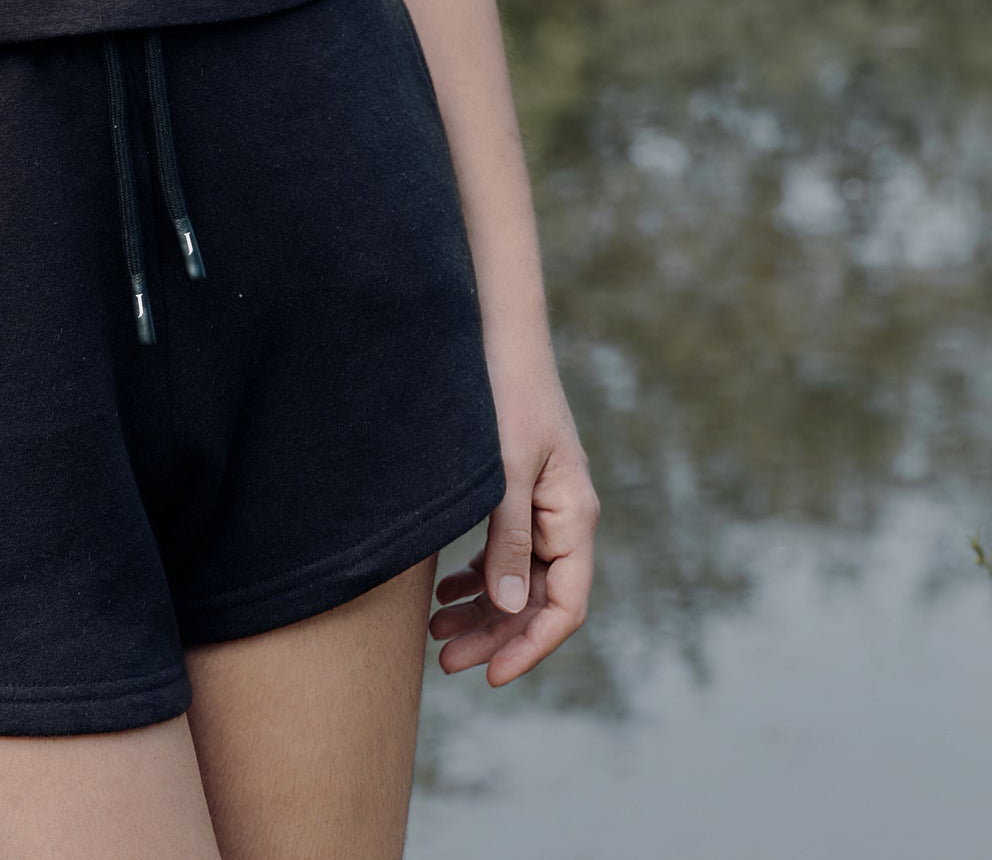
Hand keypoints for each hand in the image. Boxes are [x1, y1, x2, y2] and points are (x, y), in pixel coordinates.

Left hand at [429, 355, 598, 685]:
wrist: (496, 333)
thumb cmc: (505, 393)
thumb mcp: (506, 469)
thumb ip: (508, 537)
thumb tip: (507, 605)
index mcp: (573, 516)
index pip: (565, 605)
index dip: (530, 646)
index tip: (491, 676)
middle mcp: (563, 517)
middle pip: (537, 600)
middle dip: (495, 635)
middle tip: (445, 661)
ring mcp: (541, 505)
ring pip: (517, 580)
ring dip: (482, 610)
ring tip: (435, 635)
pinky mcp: (516, 491)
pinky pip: (503, 552)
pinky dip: (476, 576)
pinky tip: (443, 593)